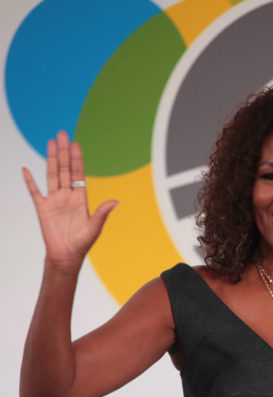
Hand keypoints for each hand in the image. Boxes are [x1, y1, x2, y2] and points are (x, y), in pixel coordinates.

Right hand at [22, 130, 117, 266]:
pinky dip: (30, 181)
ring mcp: (54, 200)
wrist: (66, 255)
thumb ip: (102, 213)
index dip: (77, 159)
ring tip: (50, 143)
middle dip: (64, 152)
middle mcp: (67, 195)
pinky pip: (34, 191)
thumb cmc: (82, 243)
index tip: (75, 144)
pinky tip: (26, 169)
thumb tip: (116, 201)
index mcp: (80, 198)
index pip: (78, 174)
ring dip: (51, 159)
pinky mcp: (42, 208)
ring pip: (52, 175)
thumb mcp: (95, 227)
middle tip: (62, 134)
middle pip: (64, 169)